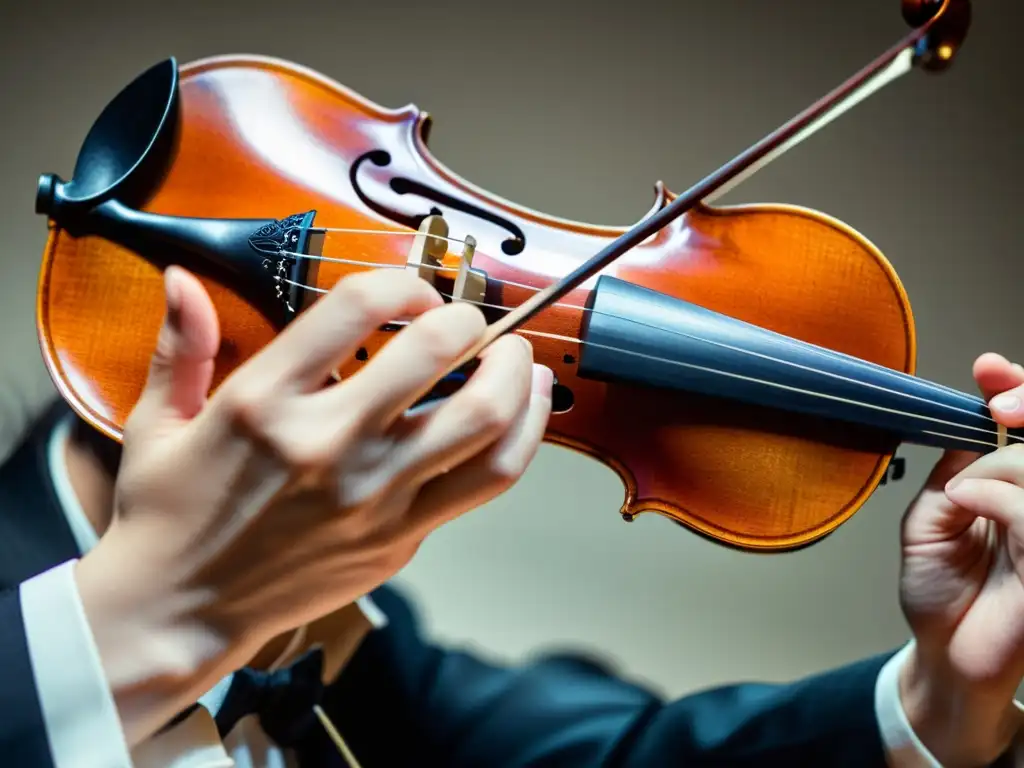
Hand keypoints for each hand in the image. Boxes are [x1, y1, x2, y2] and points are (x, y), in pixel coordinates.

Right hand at [73, 265, 552, 744]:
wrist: (180, 611)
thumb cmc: (171, 515)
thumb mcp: (161, 422)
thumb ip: (182, 345)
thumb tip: (180, 280)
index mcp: (266, 403)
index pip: (358, 306)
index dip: (401, 282)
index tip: (411, 293)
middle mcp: (329, 445)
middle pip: (435, 351)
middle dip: (468, 317)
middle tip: (471, 317)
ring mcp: (373, 496)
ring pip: (481, 420)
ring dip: (515, 374)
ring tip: (518, 356)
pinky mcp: (400, 538)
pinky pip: (486, 481)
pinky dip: (521, 438)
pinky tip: (527, 410)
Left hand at [898, 352, 1023, 765]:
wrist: (944, 654)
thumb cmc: (939, 592)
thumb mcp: (929, 520)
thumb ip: (954, 474)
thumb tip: (970, 428)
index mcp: (1012, 489)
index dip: (1017, 389)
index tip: (988, 370)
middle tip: (999, 404)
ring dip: (999, 465)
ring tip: (961, 494)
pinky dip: (997, 496)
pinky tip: (967, 505)